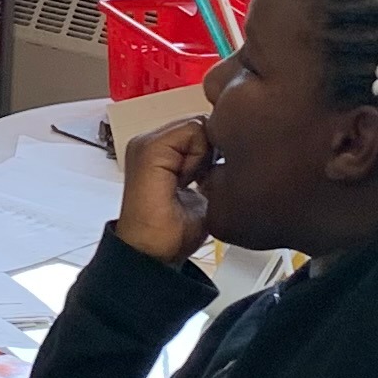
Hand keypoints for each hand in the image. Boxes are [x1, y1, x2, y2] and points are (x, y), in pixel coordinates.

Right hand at [115, 117, 210, 265]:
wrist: (153, 254)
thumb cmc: (173, 234)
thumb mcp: (202, 192)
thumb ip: (211, 166)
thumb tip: (231, 152)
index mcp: (159, 151)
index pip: (202, 129)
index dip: (215, 149)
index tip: (207, 179)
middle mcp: (149, 142)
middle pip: (201, 123)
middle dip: (210, 151)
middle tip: (198, 183)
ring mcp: (146, 142)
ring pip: (199, 125)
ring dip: (204, 156)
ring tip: (190, 184)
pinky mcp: (149, 148)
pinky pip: (192, 131)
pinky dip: (198, 157)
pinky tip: (185, 181)